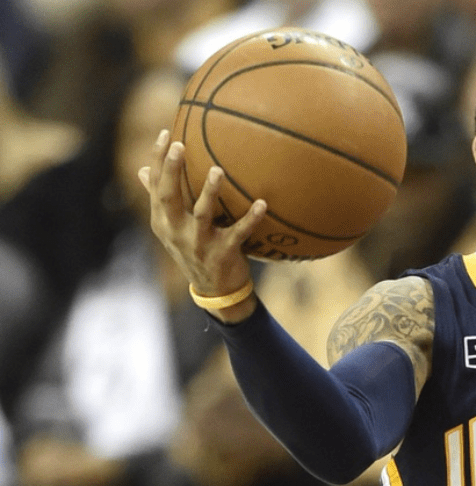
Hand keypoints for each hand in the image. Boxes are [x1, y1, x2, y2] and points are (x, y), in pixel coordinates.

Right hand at [138, 129, 265, 320]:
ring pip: (202, 214)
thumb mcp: (171, 228)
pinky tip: (262, 204)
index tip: (165, 133)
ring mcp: (198, 243)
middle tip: (179, 145)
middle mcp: (176, 231)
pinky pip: (238, 233)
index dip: (158, 159)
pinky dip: (250, 219)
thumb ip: (159, 199)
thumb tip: (142, 170)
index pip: (155, 185)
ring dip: (210, 192)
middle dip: (172, 170)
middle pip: (169, 196)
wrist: (214, 290)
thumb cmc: (193, 250)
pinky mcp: (222, 254)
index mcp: (163, 221)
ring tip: (217, 170)